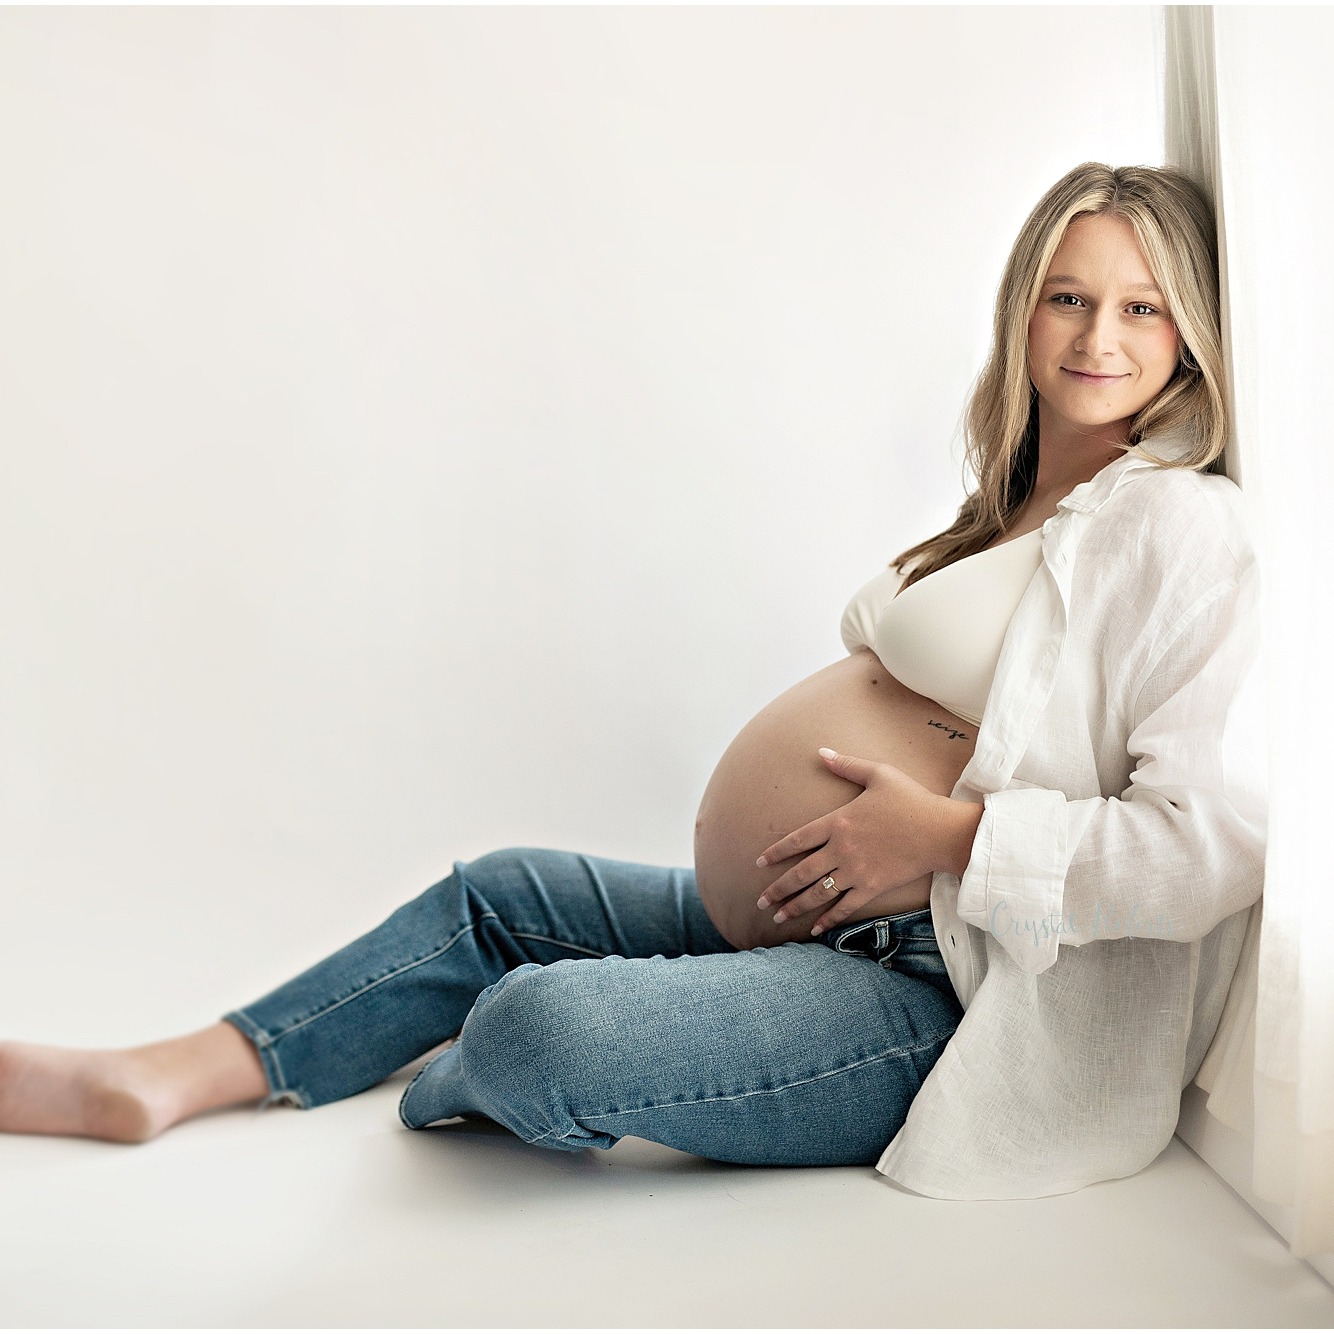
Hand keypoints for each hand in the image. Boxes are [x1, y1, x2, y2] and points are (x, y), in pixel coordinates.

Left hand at [754, 747, 966, 936]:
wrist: (940, 831)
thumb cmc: (911, 799)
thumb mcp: (879, 774)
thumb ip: (847, 765)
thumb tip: (821, 752)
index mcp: (838, 822)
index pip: (798, 839)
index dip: (776, 852)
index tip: (759, 863)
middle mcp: (841, 849)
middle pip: (801, 873)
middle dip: (778, 889)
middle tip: (760, 901)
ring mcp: (856, 871)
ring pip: (818, 894)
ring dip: (795, 907)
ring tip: (777, 917)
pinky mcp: (873, 888)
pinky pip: (845, 908)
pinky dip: (829, 919)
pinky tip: (815, 929)